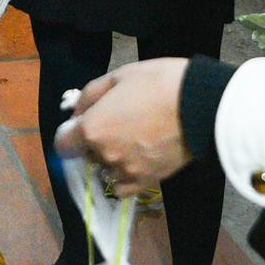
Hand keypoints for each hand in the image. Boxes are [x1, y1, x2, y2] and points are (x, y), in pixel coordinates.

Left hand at [54, 57, 191, 196]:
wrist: (201, 104)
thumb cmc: (158, 83)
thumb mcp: (118, 76)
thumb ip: (89, 97)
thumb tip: (76, 114)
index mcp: (93, 129)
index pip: (63, 144)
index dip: (70, 132)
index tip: (84, 122)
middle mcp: (105, 155)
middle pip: (86, 154)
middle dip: (94, 140)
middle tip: (117, 121)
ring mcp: (126, 171)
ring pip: (105, 169)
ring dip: (111, 158)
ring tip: (132, 138)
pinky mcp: (147, 181)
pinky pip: (123, 187)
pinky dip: (123, 177)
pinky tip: (134, 160)